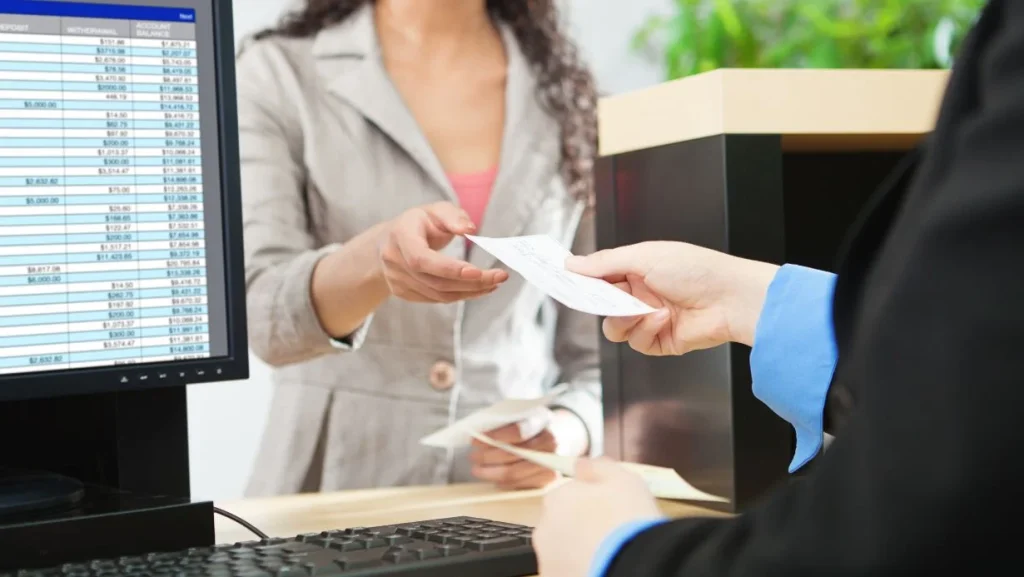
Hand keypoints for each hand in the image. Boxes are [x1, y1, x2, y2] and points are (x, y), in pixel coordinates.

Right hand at [379, 202, 508, 302]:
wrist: (389, 241)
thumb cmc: (418, 223)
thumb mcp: (435, 210)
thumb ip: (452, 216)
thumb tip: (469, 229)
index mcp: (401, 235)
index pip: (422, 259)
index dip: (448, 269)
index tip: (477, 271)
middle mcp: (394, 260)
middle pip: (435, 281)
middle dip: (471, 282)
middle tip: (499, 277)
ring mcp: (397, 280)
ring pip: (438, 294)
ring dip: (470, 292)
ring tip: (494, 283)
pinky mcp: (404, 293)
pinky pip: (436, 299)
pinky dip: (460, 295)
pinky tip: (478, 288)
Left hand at [470, 410, 587, 489]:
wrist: (560, 435)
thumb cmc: (532, 424)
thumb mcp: (520, 414)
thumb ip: (502, 422)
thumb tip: (477, 435)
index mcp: (541, 420)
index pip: (517, 431)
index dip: (494, 437)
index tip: (475, 440)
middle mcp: (550, 442)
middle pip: (513, 455)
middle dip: (488, 457)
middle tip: (473, 457)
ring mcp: (551, 462)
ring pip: (514, 472)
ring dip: (491, 472)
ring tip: (477, 469)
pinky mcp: (548, 479)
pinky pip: (520, 485)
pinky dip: (503, 482)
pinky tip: (493, 479)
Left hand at [535, 458, 663, 576]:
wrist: (630, 565)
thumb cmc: (628, 521)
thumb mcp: (623, 479)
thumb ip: (598, 467)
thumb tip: (582, 464)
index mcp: (557, 499)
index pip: (569, 495)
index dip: (591, 503)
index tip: (611, 511)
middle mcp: (545, 529)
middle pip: (563, 523)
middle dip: (582, 527)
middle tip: (611, 535)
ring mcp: (547, 559)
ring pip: (563, 551)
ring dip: (580, 551)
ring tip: (609, 555)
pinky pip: (567, 571)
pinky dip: (580, 570)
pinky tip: (601, 569)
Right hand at [566, 242, 778, 355]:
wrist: (730, 298)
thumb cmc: (695, 269)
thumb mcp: (644, 256)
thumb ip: (604, 263)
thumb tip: (572, 263)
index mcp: (636, 269)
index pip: (599, 276)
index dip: (581, 280)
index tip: (562, 281)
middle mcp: (641, 294)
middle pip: (602, 305)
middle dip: (602, 303)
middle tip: (604, 298)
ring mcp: (649, 318)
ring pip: (614, 328)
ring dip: (625, 320)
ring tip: (643, 311)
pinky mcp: (660, 341)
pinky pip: (637, 342)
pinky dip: (647, 331)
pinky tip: (663, 319)